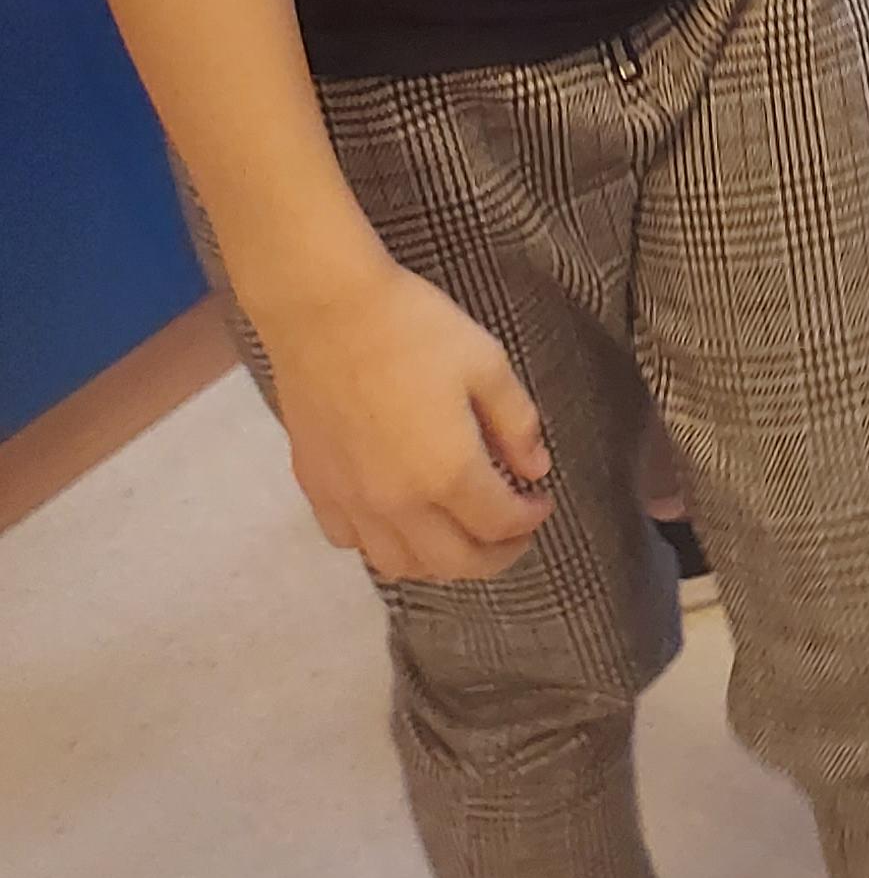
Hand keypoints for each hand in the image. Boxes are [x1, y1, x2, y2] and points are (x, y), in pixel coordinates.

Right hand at [264, 254, 551, 584]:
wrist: (326, 312)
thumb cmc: (414, 328)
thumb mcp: (487, 363)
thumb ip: (516, 423)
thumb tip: (535, 470)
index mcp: (448, 472)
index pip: (498, 524)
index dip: (529, 520)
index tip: (541, 502)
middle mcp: (398, 503)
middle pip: (453, 563)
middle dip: (495, 557)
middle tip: (514, 535)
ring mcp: (351, 502)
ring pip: (399, 565)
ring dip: (439, 561)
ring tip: (460, 532)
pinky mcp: (317, 489)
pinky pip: (352, 543)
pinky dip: (383, 545)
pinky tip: (398, 519)